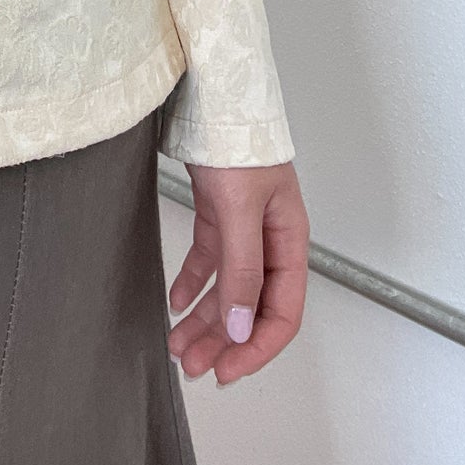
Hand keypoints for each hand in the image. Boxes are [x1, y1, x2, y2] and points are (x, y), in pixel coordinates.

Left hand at [165, 160, 307, 384]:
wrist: (212, 93)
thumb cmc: (238, 141)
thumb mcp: (242, 209)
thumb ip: (243, 270)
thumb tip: (242, 328)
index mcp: (290, 241)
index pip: (282, 313)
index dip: (257, 347)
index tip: (228, 371)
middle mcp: (270, 239)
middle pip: (251, 307)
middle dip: (224, 341)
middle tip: (193, 367)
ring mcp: (243, 226)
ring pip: (227, 288)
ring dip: (205, 319)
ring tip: (178, 345)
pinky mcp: (218, 212)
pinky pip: (208, 260)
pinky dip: (192, 284)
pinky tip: (175, 302)